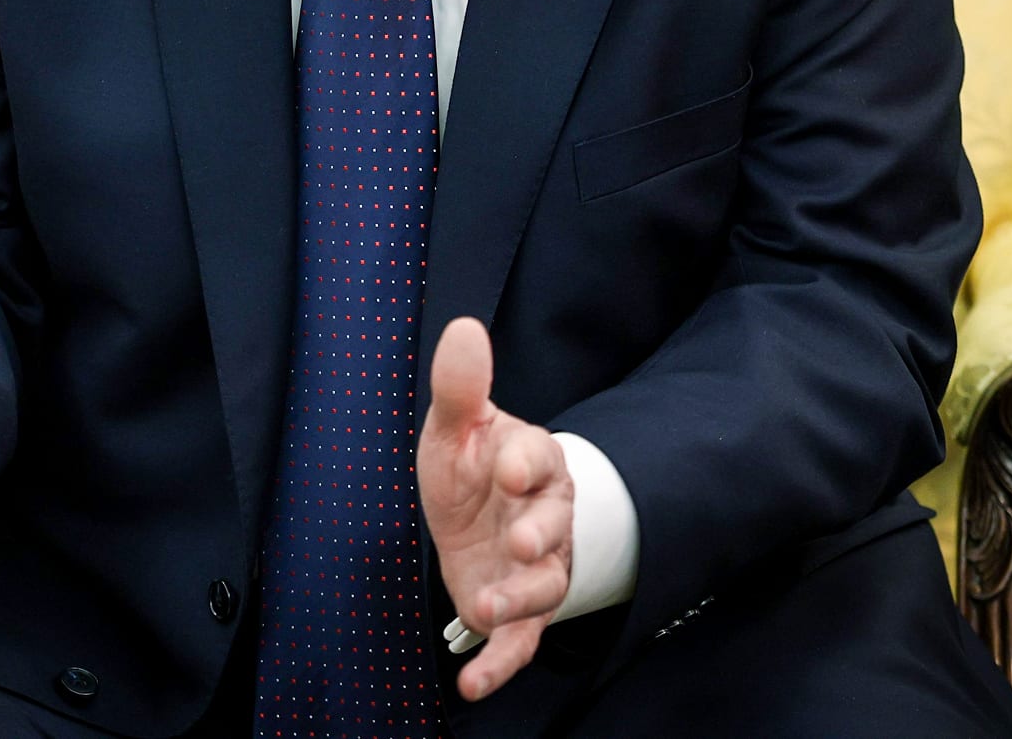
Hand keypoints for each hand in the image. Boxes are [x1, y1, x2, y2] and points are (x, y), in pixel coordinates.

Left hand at [418, 317, 574, 701]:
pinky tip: (472, 684)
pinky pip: (519, 641)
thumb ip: (460, 387)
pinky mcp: (518, 611)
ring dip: (518, 598)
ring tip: (484, 607)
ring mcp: (536, 568)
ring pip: (545, 588)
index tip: (508, 466)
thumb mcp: (456, 427)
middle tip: (519, 544)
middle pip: (554, 528)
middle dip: (539, 537)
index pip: (538, 457)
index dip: (526, 463)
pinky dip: (499, 665)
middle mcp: (545, 517)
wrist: (475, 515)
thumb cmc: (472, 466)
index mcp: (532, 461)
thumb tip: (464, 327)